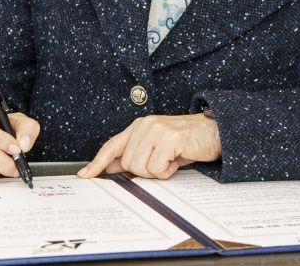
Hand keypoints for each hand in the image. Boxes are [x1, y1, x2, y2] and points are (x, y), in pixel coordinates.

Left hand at [78, 113, 220, 179]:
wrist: (214, 131)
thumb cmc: (187, 141)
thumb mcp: (158, 147)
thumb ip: (135, 154)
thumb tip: (113, 167)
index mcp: (139, 126)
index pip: (112, 145)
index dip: (97, 161)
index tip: (85, 175)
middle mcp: (145, 125)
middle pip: (128, 164)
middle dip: (145, 171)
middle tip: (163, 162)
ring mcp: (156, 130)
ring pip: (141, 168)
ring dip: (157, 171)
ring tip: (171, 159)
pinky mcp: (169, 138)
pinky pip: (157, 168)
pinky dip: (167, 170)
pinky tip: (177, 158)